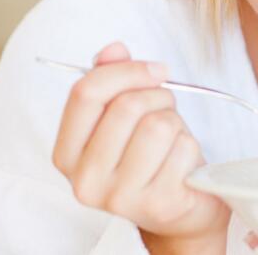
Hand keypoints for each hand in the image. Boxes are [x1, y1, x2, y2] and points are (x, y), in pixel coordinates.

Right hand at [52, 42, 230, 254]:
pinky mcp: (159, 204)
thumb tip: (113, 49)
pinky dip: (190, 146)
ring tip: (172, 137)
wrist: (179, 208)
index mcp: (67, 153)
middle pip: (126, 107)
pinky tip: (182, 162)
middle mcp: (86, 180)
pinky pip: (183, 148)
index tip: (155, 70)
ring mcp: (121, 197)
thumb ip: (112, 78)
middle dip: (157, 97)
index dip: (126, 70)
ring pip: (158, 126)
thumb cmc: (149, 153)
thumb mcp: (124, 113)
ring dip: (175, 122)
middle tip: (166, 108)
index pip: (85, 93)